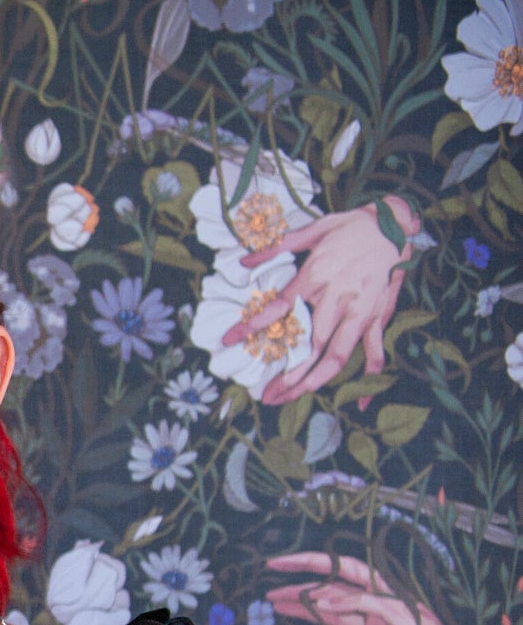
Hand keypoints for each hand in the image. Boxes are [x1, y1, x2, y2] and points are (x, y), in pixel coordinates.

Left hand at [219, 198, 419, 404]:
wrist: (396, 222)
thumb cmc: (351, 226)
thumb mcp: (312, 229)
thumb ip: (276, 247)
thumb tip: (243, 262)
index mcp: (316, 276)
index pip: (278, 308)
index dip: (252, 326)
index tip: (229, 341)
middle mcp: (337, 298)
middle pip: (308, 345)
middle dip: (287, 374)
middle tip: (266, 394)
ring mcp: (360, 310)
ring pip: (338, 354)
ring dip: (315, 381)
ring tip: (293, 397)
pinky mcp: (378, 315)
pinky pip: (375, 349)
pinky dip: (371, 375)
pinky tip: (359, 402)